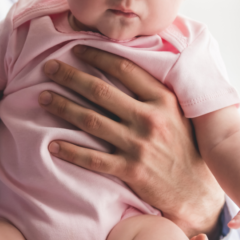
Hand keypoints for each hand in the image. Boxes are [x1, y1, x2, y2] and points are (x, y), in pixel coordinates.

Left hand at [38, 46, 224, 239]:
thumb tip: (122, 67)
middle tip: (49, 68)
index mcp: (163, 100)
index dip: (97, 56)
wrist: (196, 190)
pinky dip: (71, 151)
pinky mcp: (130, 170)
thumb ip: (153, 93)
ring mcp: (138, 145)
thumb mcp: (178, 112)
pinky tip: (52, 145)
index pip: (124, 69)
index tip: (76, 49)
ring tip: (42, 98)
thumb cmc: (184, 146)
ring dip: (63, 107)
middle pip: (100, 92)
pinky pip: (93, 159)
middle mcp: (149, 119)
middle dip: (70, 77)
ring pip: (91, 121)